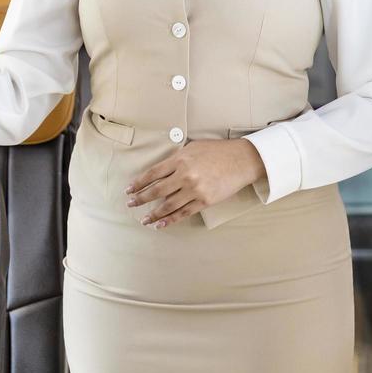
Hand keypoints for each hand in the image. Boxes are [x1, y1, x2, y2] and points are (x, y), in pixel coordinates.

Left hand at [126, 138, 266, 228]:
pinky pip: (183, 213)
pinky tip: (161, 224)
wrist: (241, 160)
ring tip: (144, 219)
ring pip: (168, 205)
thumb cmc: (218, 151)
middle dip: (141, 198)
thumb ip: (177, 159)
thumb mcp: (193, 148)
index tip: (130, 189)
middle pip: (156, 190)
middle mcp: (185, 175)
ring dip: (154, 214)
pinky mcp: (204, 201)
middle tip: (131, 204)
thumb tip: (161, 170)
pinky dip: (171, 220)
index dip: (139, 183)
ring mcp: (195, 190)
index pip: (153, 173)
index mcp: (180, 160)